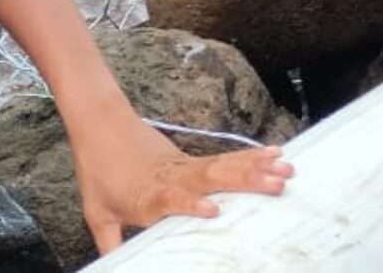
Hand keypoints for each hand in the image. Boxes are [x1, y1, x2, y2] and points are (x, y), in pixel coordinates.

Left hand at [72, 115, 291, 253]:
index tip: (211, 210)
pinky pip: (225, 160)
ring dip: (255, 170)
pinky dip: (251, 157)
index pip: (170, 200)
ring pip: (222, 169)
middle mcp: (172, 180)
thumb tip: (112, 269)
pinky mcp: (193, 161)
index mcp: (148, 196)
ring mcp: (185, 168)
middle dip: (242, 183)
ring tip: (285, 171)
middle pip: (207, 180)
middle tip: (276, 185)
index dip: (188, 204)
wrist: (99, 124)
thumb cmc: (98, 171)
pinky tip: (275, 154)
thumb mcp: (97, 211)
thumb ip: (110, 244)